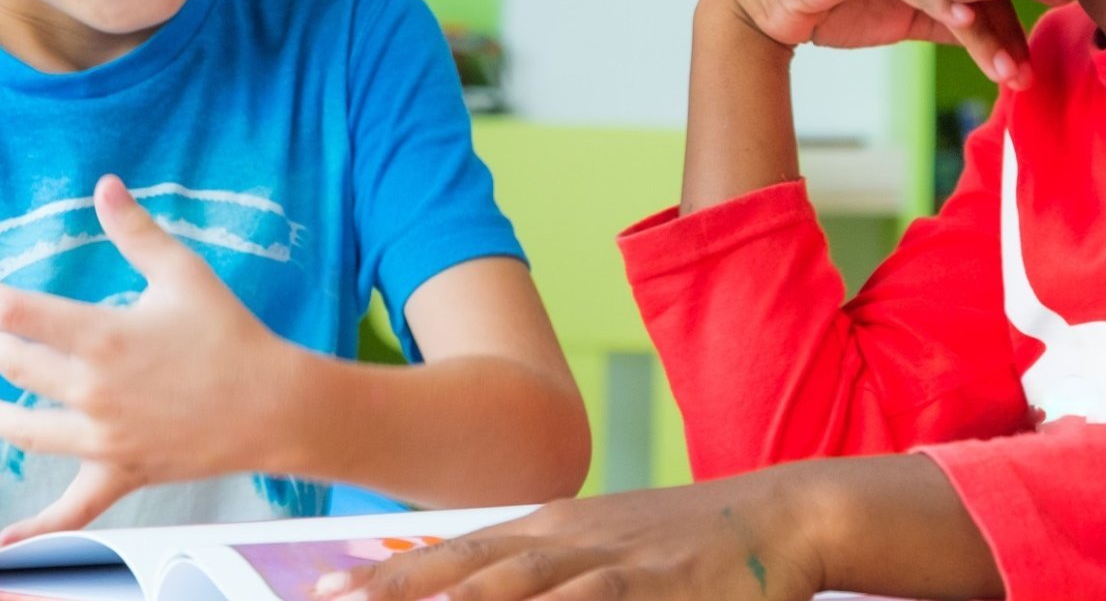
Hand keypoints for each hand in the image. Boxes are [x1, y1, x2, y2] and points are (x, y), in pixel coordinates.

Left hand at [0, 175, 297, 542]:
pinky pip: (71, 509)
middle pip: (14, 367)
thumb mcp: (183, 272)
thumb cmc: (231, 334)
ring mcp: (104, 439)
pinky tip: (4, 541)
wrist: (275, 406)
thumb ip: (136, 231)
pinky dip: (36, 527)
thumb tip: (105, 184)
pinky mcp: (121, 473)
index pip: (18, 313)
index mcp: (103, 336)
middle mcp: (93, 391)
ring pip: (26, 430)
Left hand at [312, 476, 825, 600]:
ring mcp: (609, 563)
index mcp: (550, 531)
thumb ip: (541, 573)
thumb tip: (474, 587)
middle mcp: (567, 541)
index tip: (324, 590)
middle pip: (464, 571)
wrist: (781, 513)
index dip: (385, 577)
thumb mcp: (604, 553)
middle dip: (393, 593)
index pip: (451, 556)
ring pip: (512, 587)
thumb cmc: (685, 548)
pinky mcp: (652, 585)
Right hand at [712, 0, 1033, 88]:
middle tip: (1059, 35)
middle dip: (1021, 8)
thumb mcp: (898, 14)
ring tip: (1014, 74)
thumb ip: (942, 16)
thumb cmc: (829, 0)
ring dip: (987, 33)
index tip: (1070, 0)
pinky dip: (939, 2)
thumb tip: (989, 34)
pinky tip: (965, 24)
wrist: (757, 0)